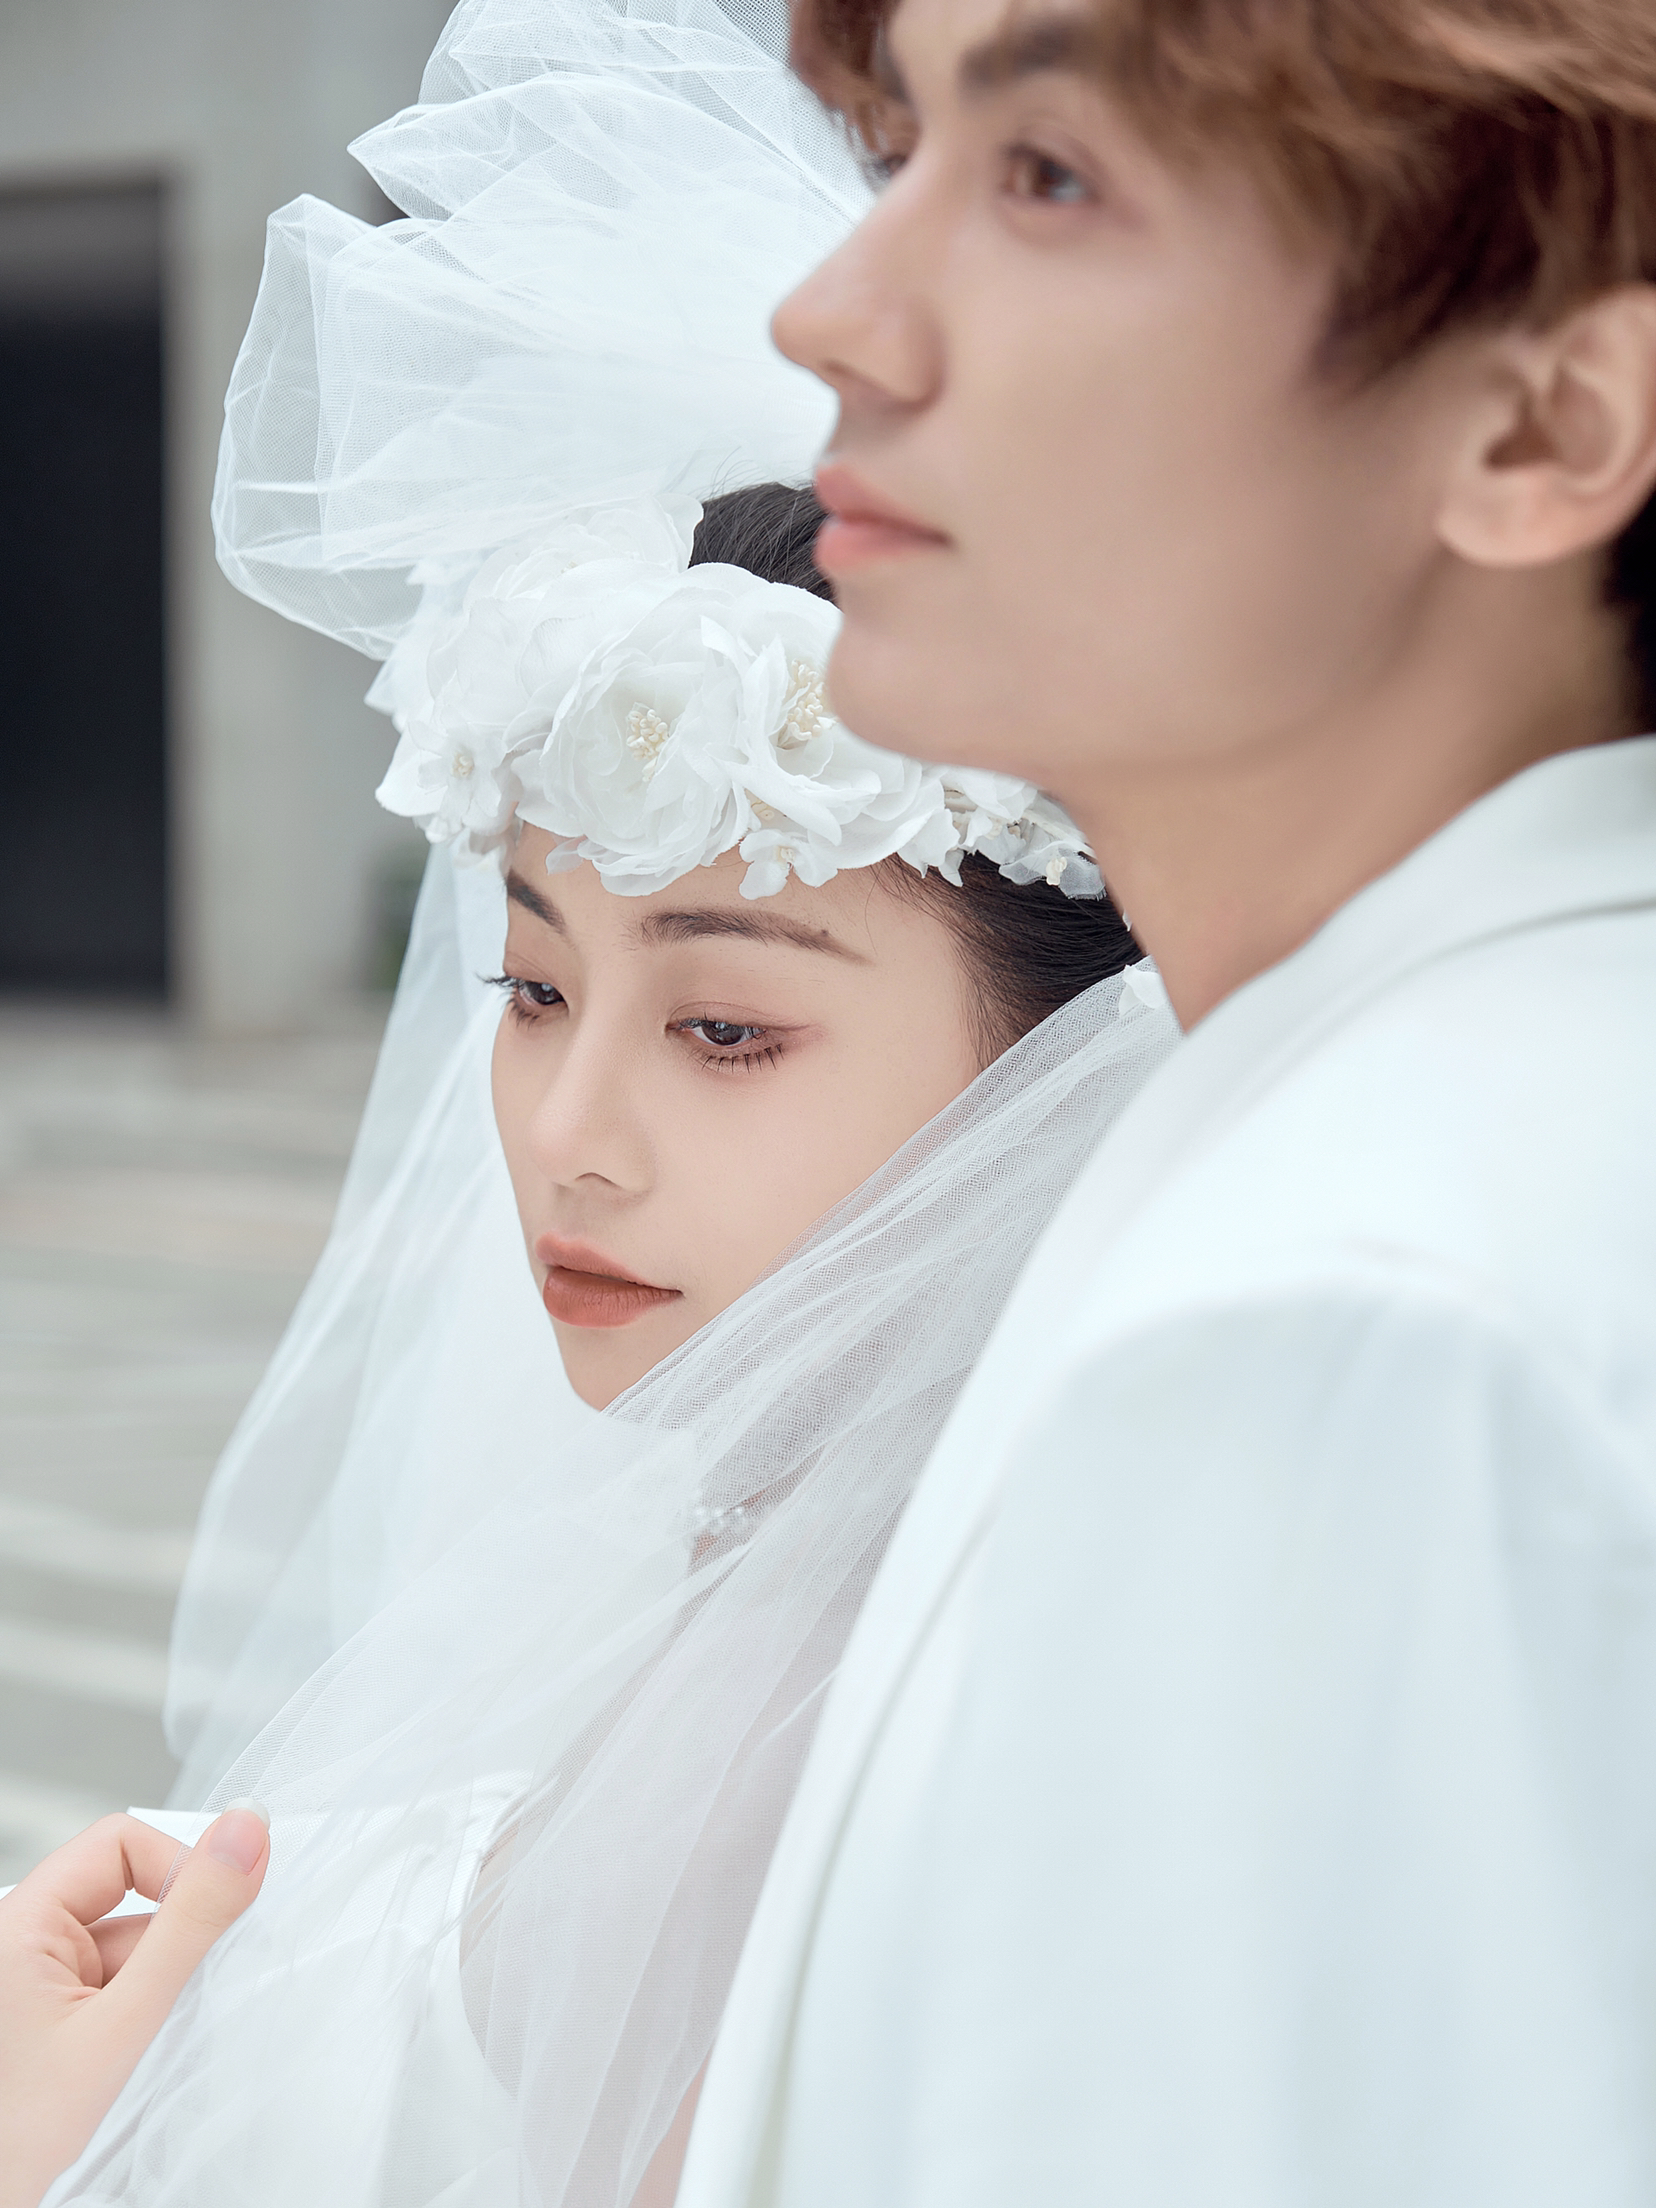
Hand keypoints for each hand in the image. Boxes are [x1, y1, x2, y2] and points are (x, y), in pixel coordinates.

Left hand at [0, 1804, 269, 2207]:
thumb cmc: (23, 2139)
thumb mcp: (125, 2023)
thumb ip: (191, 1923)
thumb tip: (245, 1830)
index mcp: (19, 1925)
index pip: (121, 1844)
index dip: (176, 1871)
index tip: (214, 1921)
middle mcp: (23, 1946)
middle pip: (134, 1901)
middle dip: (172, 1952)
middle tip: (175, 2007)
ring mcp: (38, 1989)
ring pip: (135, 1952)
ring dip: (162, 1993)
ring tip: (145, 2055)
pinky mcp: (56, 2025)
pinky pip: (123, 1992)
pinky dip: (148, 2021)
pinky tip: (137, 2069)